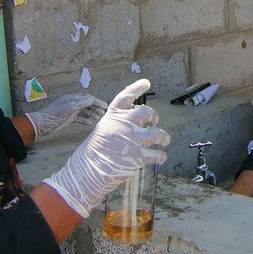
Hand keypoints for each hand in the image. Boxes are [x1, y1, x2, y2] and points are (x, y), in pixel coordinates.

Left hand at [25, 93, 107, 140]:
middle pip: (87, 104)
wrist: (42, 124)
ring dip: (92, 113)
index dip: (97, 102)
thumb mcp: (69, 108)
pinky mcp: (68, 118)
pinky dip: (85, 120)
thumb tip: (92, 99)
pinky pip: (79, 118)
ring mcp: (70, 111)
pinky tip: (90, 123)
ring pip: (84, 111)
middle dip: (96, 107)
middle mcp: (72, 103)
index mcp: (72, 98)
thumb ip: (81, 103)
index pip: (88, 98)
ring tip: (98, 118)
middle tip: (104, 113)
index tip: (105, 106)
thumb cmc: (55, 115)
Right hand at [43, 79, 169, 216]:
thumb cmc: (93, 152)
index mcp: (113, 116)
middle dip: (153, 116)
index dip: (137, 87)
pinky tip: (160, 157)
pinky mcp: (138, 156)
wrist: (88, 171)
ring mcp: (133, 139)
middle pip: (147, 112)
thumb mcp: (102, 130)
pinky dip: (161, 156)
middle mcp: (124, 124)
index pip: (126, 96)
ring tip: (164, 140)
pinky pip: (158, 154)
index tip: (146, 82)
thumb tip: (135, 122)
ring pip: (158, 133)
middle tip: (153, 123)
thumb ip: (117, 123)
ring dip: (164, 137)